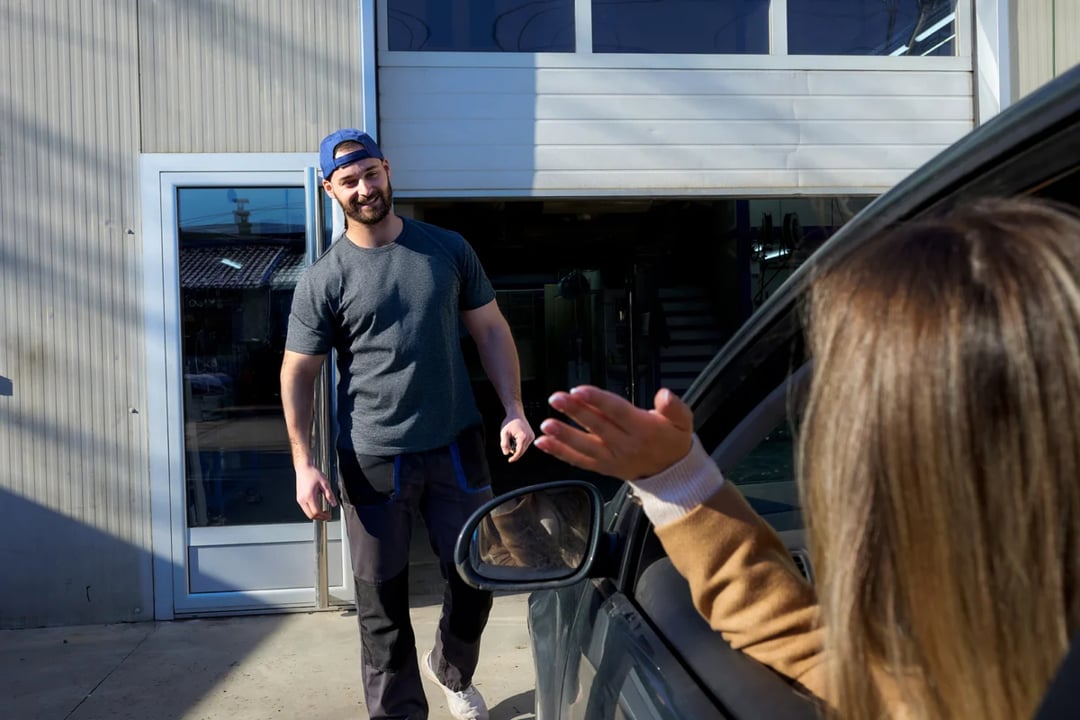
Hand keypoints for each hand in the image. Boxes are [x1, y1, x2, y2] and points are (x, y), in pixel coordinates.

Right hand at [295, 464, 336, 520]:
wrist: (303, 468)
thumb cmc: (312, 473)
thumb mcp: (324, 483)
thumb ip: (329, 494)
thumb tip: (333, 504)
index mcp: (309, 496)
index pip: (316, 512)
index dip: (324, 516)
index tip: (329, 515)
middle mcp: (302, 499)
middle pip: (311, 515)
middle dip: (320, 518)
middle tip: (327, 515)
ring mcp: (299, 499)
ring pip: (307, 513)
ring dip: (315, 514)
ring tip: (323, 512)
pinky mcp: (299, 498)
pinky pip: (305, 509)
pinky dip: (311, 510)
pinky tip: (317, 507)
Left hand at [500, 415, 534, 461]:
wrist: (516, 413)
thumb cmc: (509, 422)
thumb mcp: (503, 433)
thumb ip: (504, 444)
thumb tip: (506, 454)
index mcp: (523, 436)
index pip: (519, 452)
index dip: (514, 457)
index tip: (509, 461)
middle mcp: (530, 437)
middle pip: (522, 451)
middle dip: (514, 451)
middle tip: (507, 443)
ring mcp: (532, 436)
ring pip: (524, 448)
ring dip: (517, 447)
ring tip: (512, 438)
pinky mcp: (532, 436)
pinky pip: (525, 444)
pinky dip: (520, 444)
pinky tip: (515, 437)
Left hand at [534, 386, 693, 481]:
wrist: (673, 473)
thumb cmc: (673, 440)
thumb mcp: (684, 421)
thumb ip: (674, 407)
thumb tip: (664, 394)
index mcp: (644, 429)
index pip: (617, 412)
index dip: (597, 400)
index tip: (579, 391)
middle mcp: (626, 445)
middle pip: (597, 426)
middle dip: (575, 411)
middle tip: (556, 399)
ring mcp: (612, 458)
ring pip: (585, 446)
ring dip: (563, 436)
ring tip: (546, 425)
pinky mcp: (603, 468)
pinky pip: (579, 461)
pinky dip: (560, 453)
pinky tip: (544, 443)